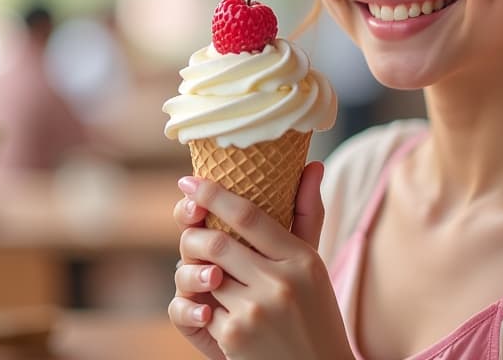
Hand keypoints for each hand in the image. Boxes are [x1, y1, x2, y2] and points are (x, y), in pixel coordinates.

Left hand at [168, 162, 353, 359]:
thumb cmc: (314, 314)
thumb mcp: (313, 267)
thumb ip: (307, 216)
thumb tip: (312, 164)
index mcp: (301, 259)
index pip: (249, 215)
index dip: (213, 194)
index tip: (189, 181)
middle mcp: (279, 283)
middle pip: (216, 242)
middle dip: (193, 233)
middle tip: (187, 226)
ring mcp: (255, 312)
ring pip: (204, 275)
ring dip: (198, 273)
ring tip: (209, 274)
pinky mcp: (233, 337)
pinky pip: (198, 308)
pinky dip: (200, 306)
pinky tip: (216, 311)